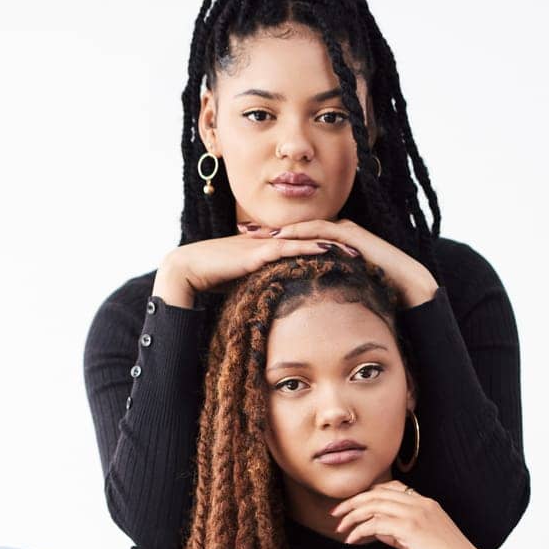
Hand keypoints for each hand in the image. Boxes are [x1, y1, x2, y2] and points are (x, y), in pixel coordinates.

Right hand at [153, 228, 348, 306]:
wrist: (185, 270)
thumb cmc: (209, 281)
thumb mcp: (241, 286)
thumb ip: (258, 291)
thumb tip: (270, 309)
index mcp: (264, 249)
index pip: (300, 246)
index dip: (324, 249)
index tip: (348, 256)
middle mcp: (266, 242)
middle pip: (308, 239)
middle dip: (335, 244)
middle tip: (363, 250)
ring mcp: (261, 244)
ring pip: (302, 240)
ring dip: (328, 243)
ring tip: (353, 249)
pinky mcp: (255, 252)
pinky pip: (287, 247)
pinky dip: (308, 247)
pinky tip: (326, 248)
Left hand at [238, 217, 438, 307]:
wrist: (408, 289)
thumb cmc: (379, 295)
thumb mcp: (343, 293)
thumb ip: (326, 293)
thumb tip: (307, 310)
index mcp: (334, 246)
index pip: (299, 240)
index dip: (274, 244)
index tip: (249, 249)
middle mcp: (338, 234)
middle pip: (298, 230)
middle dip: (271, 233)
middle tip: (244, 235)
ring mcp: (346, 232)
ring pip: (307, 227)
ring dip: (282, 231)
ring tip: (258, 236)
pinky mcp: (353, 236)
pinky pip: (323, 231)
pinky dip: (302, 233)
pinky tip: (284, 238)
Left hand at [331, 481, 501, 548]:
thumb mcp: (421, 542)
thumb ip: (399, 533)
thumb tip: (377, 530)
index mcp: (426, 502)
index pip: (391, 488)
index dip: (368, 494)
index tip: (353, 506)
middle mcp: (420, 503)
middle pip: (377, 492)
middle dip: (353, 502)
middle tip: (336, 514)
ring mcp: (416, 513)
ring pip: (374, 505)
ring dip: (352, 516)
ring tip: (340, 528)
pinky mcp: (411, 528)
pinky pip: (376, 523)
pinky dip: (360, 530)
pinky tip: (352, 540)